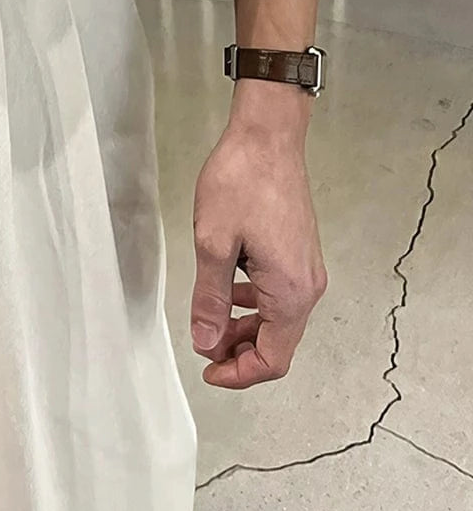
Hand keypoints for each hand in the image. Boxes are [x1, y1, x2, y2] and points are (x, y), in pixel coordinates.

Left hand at [190, 108, 327, 388]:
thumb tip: (206, 342)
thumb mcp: (212, 243)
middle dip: (240, 354)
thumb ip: (210, 298)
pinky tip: (229, 289)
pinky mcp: (300, 252)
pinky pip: (279, 295)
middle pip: (278, 344)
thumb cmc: (241, 182)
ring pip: (278, 320)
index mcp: (289, 292)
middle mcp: (307, 287)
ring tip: (210, 320)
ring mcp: (307, 269)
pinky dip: (254, 304)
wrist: (268, 137)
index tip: (207, 370)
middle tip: (203, 347)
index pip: (273, 359)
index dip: (239, 374)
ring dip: (246, 329)